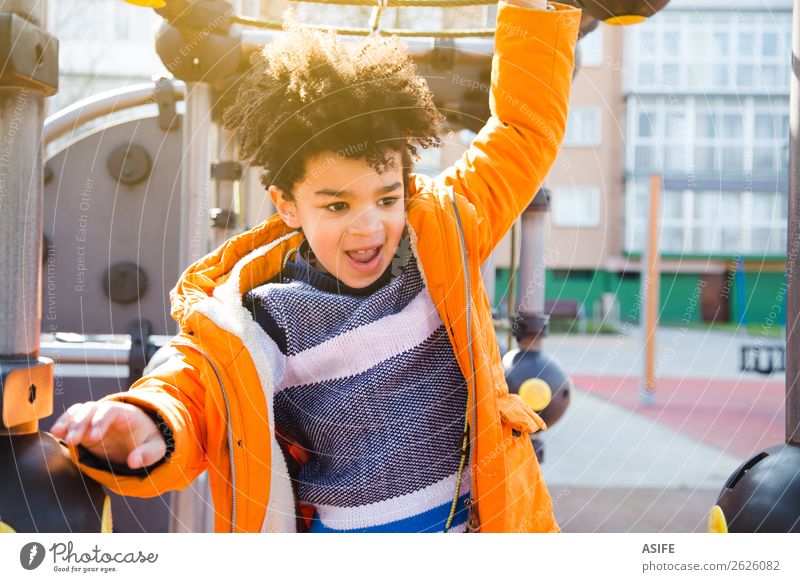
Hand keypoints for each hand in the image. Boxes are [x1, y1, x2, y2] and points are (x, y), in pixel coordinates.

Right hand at [50, 401, 166, 469]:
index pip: (110, 410)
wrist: (141, 439)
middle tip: (73, 440)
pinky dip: (64, 425)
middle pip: (91, 408)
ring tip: (59, 434)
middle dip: (80, 422)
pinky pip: (72, 421)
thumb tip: (133, 462)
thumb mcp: (157, 447)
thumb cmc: (149, 440)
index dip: (100, 421)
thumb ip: (149, 454)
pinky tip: (57, 434)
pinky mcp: (85, 429)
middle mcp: (108, 412)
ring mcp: (95, 419)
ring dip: (68, 421)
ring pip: (79, 411)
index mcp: (127, 413)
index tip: (94, 438)